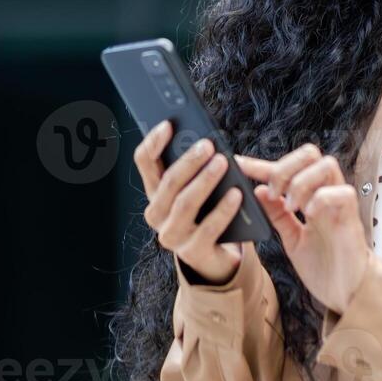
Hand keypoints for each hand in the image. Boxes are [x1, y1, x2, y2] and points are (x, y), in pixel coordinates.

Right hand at [134, 120, 244, 284]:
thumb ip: (194, 168)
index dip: (153, 142)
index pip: (144, 162)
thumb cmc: (207, 212)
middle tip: (208, 145)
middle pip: (168, 182)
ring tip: (223, 164)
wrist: (217, 255)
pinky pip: (209, 227)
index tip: (168, 124)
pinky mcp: (192, 252)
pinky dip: (224, 209)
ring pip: (185, 203)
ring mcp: (172, 236)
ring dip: (205, 180)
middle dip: (189, 161)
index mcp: (154, 192)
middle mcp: (157, 214)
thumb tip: (204, 142)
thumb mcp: (196, 187)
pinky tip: (237, 194)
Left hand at [234, 144, 371, 314]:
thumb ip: (277, 215)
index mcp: (310, 197)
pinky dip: (320, 198)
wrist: (347, 294)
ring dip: (302, 181)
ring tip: (291, 206)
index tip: (238, 165)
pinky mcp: (352, 217)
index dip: (260, 165)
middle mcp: (326, 194)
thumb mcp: (291, 239)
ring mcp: (340, 204)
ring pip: (326, 164)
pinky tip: (309, 215)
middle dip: (285, 167)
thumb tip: (258, 190)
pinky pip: (341, 192)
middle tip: (273, 193)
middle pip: (310, 153)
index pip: (286, 170)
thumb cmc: (324, 266)